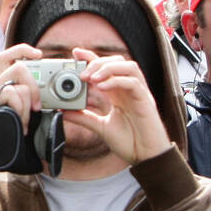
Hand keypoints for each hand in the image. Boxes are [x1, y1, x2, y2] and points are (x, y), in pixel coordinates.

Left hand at [64, 49, 171, 165]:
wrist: (146, 157)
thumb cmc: (130, 142)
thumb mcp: (101, 128)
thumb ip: (84, 118)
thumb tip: (64, 112)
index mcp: (119, 93)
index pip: (106, 68)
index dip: (92, 57)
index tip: (75, 53)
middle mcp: (129, 89)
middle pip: (117, 62)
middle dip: (98, 62)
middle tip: (82, 74)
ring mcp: (139, 93)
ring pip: (128, 66)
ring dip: (107, 68)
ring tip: (91, 79)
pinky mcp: (146, 101)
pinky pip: (133, 82)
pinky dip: (116, 81)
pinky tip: (102, 87)